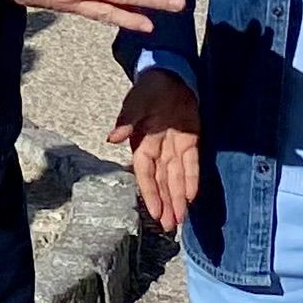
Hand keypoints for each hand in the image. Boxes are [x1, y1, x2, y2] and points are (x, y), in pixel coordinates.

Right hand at [111, 67, 202, 232]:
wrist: (170, 75)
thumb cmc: (149, 89)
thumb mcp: (136, 103)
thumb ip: (127, 121)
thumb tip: (111, 138)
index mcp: (142, 144)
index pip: (146, 174)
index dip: (150, 194)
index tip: (155, 213)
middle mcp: (158, 151)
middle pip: (162, 182)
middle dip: (166, 204)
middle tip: (170, 227)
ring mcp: (175, 148)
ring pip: (176, 178)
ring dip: (178, 199)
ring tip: (180, 220)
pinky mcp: (191, 142)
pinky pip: (191, 165)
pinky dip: (192, 180)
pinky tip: (191, 197)